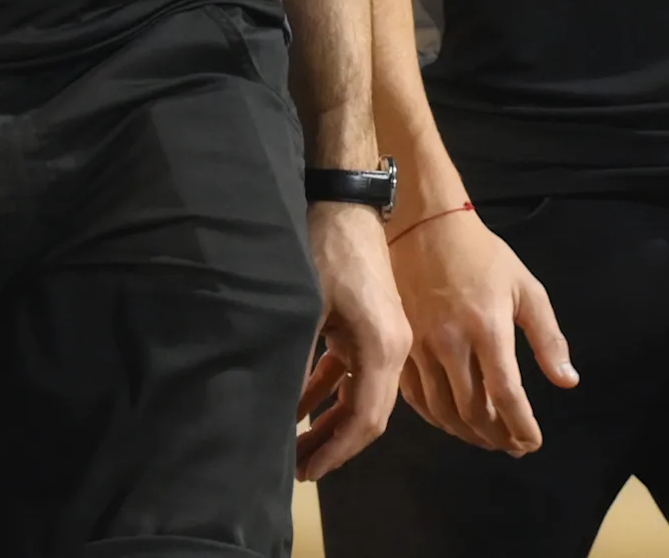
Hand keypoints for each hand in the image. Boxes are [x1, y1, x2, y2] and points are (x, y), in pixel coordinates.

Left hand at [296, 202, 412, 477]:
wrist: (344, 197)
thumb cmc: (325, 250)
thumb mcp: (303, 309)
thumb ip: (294, 365)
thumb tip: (275, 415)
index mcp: (384, 348)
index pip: (367, 420)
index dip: (336, 451)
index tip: (305, 472)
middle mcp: (393, 347)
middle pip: (368, 413)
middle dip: (331, 443)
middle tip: (295, 467)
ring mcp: (383, 334)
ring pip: (359, 394)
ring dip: (327, 420)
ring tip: (292, 445)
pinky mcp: (369, 323)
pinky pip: (351, 371)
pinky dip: (325, 391)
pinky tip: (294, 405)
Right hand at [390, 206, 577, 453]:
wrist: (425, 227)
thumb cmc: (483, 256)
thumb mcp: (526, 288)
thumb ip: (548, 337)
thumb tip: (567, 381)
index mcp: (487, 327)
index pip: (506, 394)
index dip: (521, 426)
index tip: (533, 443)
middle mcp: (451, 343)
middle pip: (474, 411)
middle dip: (498, 437)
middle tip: (514, 446)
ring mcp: (420, 348)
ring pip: (443, 412)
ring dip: (469, 435)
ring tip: (490, 440)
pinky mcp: (400, 348)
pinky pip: (417, 400)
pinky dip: (439, 420)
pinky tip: (455, 424)